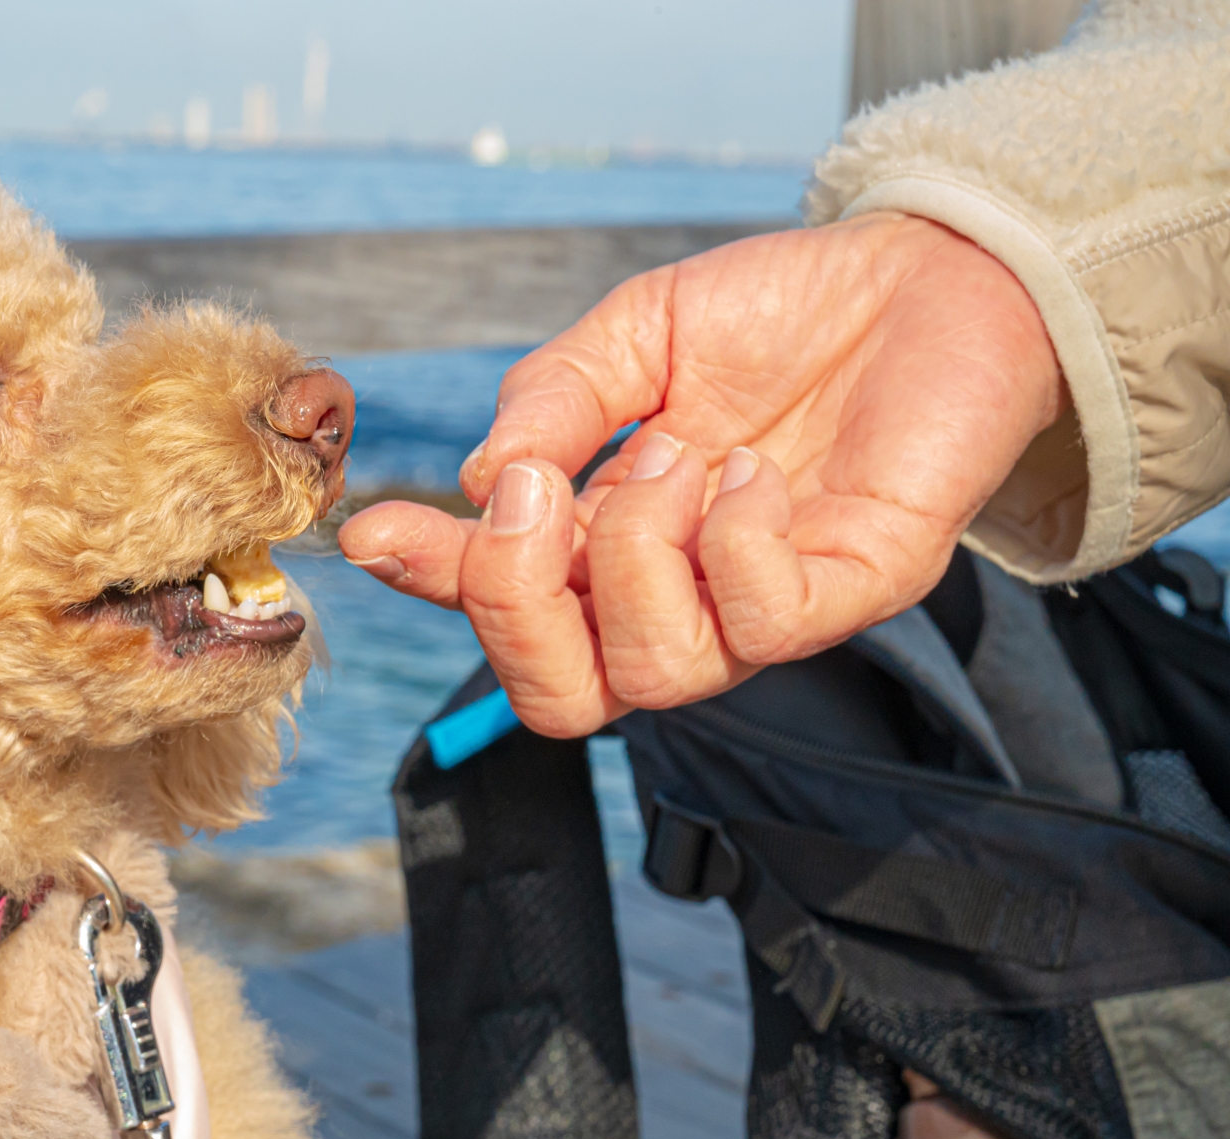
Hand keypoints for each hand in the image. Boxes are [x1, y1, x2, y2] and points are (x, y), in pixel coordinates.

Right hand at [338, 212, 1064, 736]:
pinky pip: (765, 621)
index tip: (376, 530)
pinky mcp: (854, 589)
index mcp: (609, 545)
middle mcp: (678, 597)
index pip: (507, 610)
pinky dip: (731, 539)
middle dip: (515, 604)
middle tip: (535, 492)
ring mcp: (764, 607)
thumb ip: (551, 400)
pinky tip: (748, 467)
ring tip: (677, 449)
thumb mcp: (634, 335)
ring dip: (636, 550)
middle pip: (564, 699)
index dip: (436, 583)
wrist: (930, 271)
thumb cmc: (781, 313)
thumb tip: (483, 482)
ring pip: (654, 671)